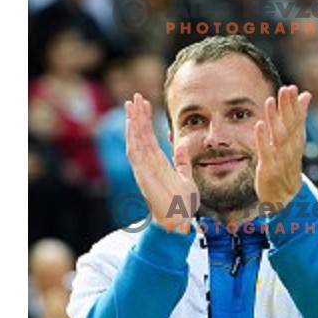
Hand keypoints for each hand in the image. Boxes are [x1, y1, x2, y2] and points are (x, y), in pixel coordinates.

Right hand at [125, 93, 198, 230]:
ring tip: (131, 104)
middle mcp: (148, 164)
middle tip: (134, 97)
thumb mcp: (186, 177)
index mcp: (158, 163)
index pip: (149, 137)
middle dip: (137, 115)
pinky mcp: (142, 175)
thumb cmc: (182, 203)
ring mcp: (143, 169)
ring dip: (133, 122)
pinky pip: (135, 153)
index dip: (146, 120)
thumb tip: (181, 148)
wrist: (179, 220)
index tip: (145, 103)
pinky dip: (132, 138)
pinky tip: (132, 124)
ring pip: (135, 140)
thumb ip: (182, 163)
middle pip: (139, 135)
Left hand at [254, 85, 311, 207]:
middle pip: (290, 126)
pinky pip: (266, 153)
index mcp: (296, 142)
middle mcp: (291, 150)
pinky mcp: (269, 169)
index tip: (292, 88)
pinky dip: (263, 139)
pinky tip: (259, 125)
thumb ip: (299, 118)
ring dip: (274, 119)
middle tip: (286, 89)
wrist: (286, 199)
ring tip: (269, 101)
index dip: (295, 105)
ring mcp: (280, 160)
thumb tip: (306, 95)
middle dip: (287, 108)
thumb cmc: (288, 165)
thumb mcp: (295, 141)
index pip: (297, 121)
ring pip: (279, 137)